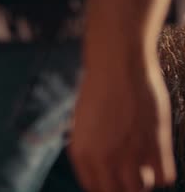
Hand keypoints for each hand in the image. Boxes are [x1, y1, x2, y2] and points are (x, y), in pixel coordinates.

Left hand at [70, 52, 175, 191]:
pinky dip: (162, 171)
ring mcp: (130, 154)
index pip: (95, 189)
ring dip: (143, 180)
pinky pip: (164, 178)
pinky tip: (157, 155)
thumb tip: (105, 170)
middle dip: (124, 187)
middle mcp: (103, 159)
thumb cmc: (100, 89)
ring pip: (141, 189)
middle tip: (131, 171)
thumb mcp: (84, 123)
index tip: (115, 179)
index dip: (106, 186)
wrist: (117, 65)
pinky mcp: (155, 146)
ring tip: (143, 162)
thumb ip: (91, 150)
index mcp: (81, 153)